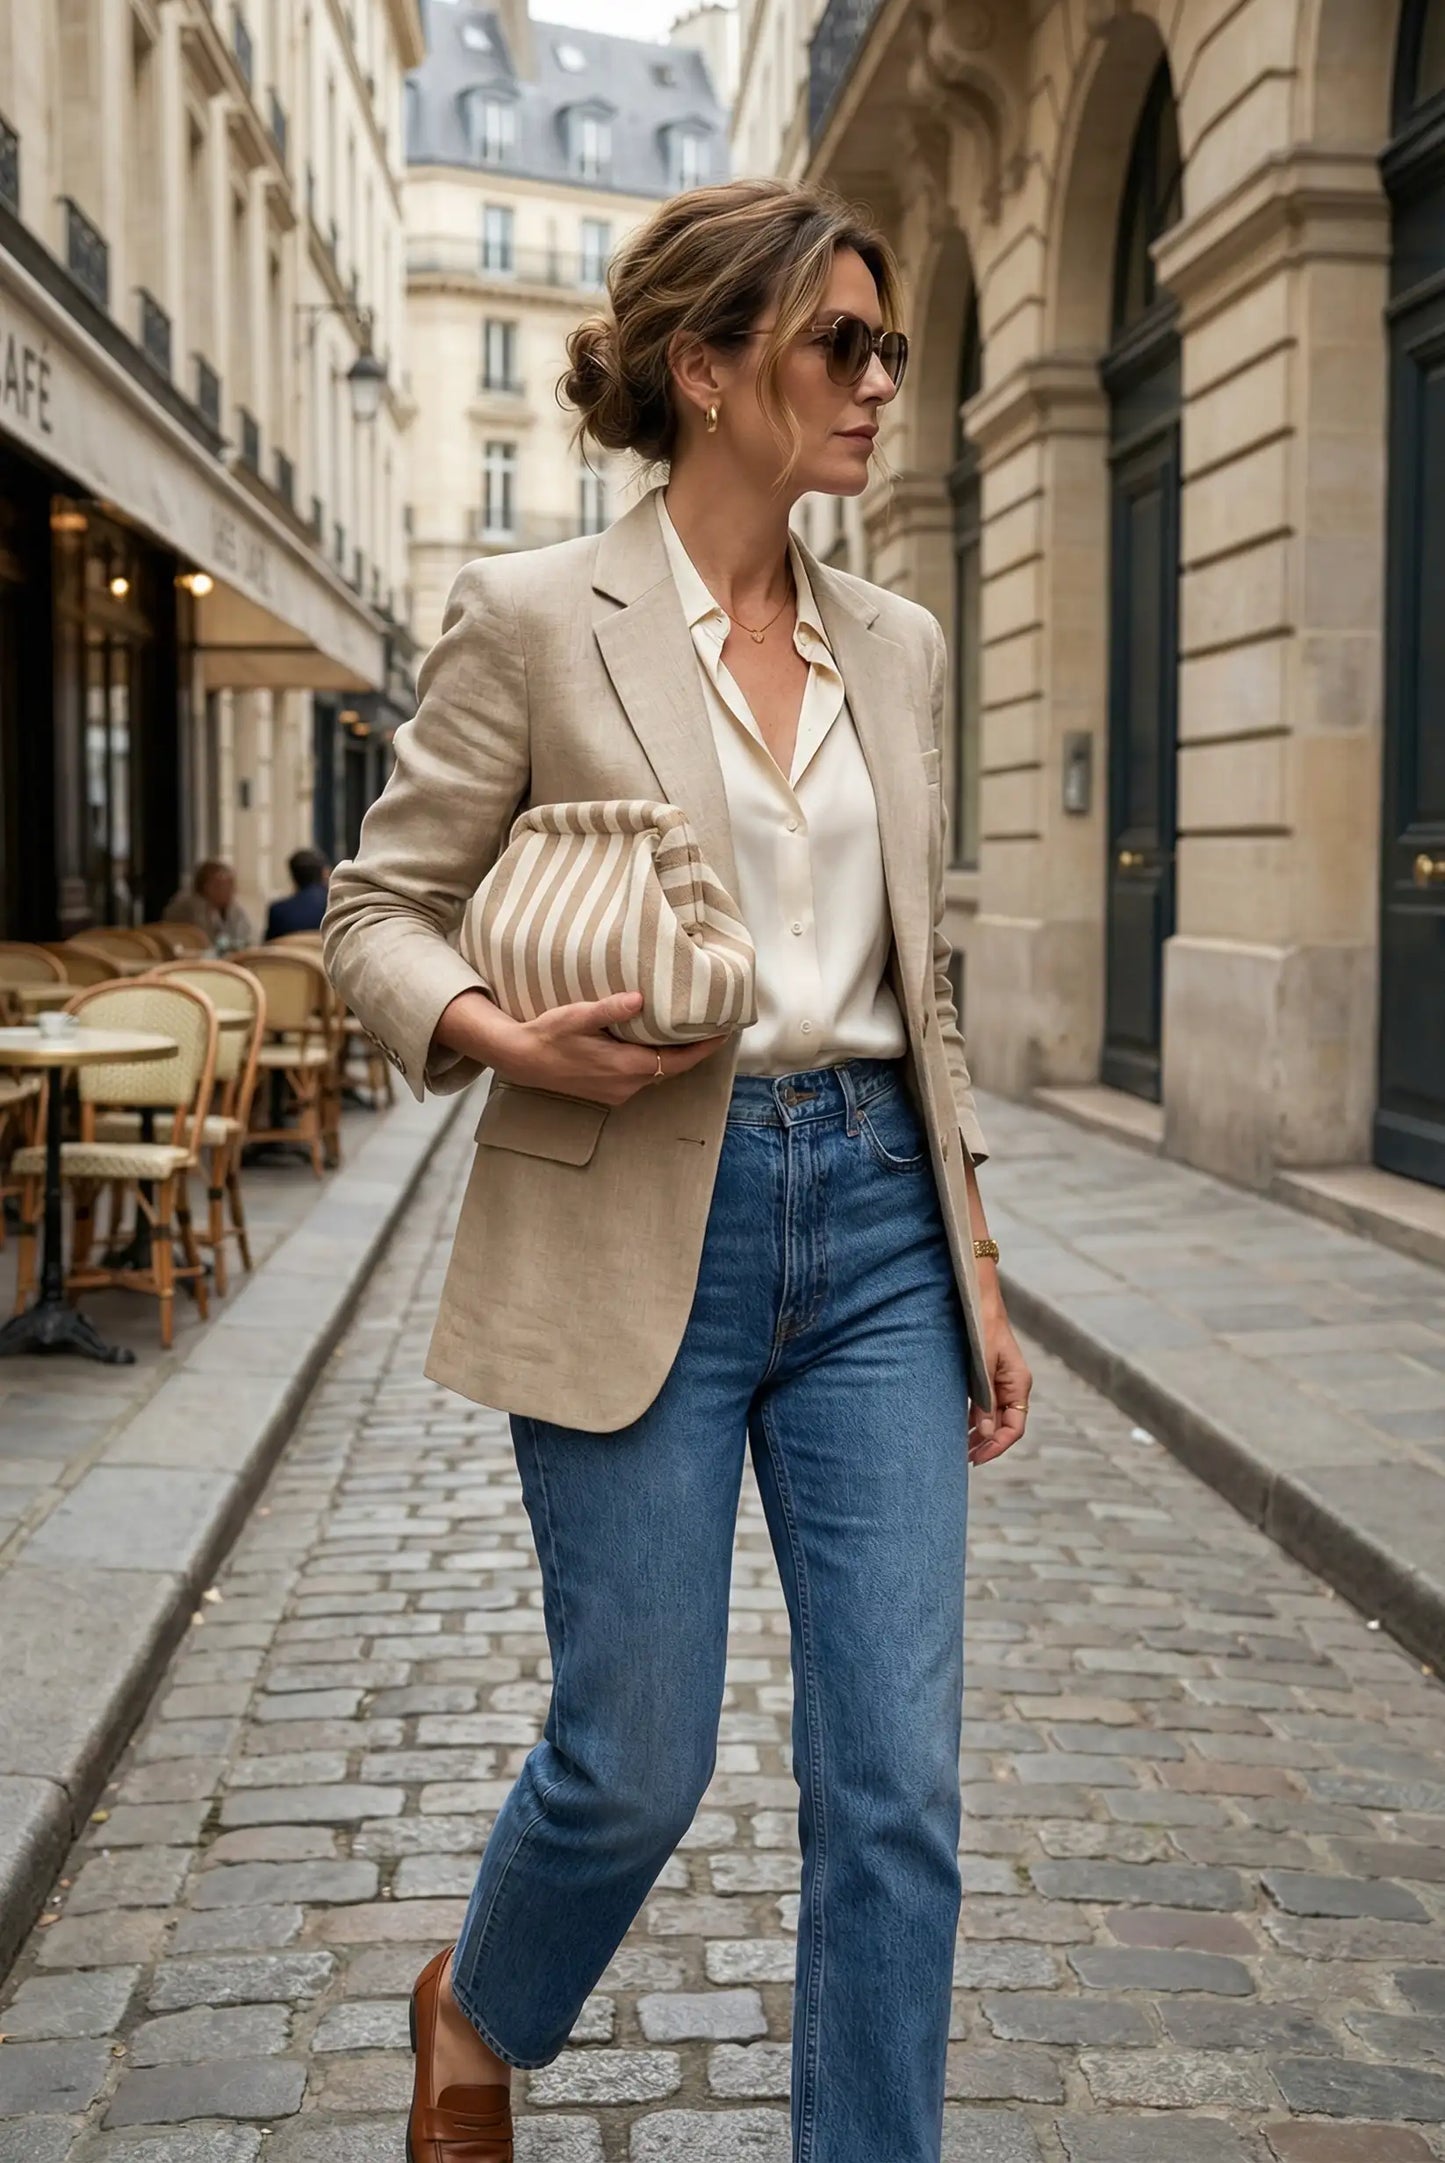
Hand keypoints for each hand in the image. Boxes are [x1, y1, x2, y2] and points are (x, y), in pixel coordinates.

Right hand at [492, 990, 729, 1106]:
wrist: (521, 1060)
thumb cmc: (548, 1035)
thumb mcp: (577, 1016)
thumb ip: (609, 1009)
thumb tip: (639, 999)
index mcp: (626, 1067)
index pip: (678, 1061)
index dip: (704, 1049)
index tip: (724, 1033)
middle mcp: (627, 1085)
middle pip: (672, 1069)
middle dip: (694, 1051)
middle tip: (713, 1028)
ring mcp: (617, 1092)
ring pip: (657, 1074)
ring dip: (675, 1057)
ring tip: (690, 1034)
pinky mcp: (607, 1091)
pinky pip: (642, 1077)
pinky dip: (656, 1062)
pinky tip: (656, 1044)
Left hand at [968, 1303, 1031, 1465]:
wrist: (977, 1302)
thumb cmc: (983, 1328)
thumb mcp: (983, 1366)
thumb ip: (985, 1399)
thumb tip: (983, 1432)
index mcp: (1018, 1385)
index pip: (1014, 1428)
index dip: (997, 1446)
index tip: (977, 1458)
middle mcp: (1013, 1387)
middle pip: (1004, 1427)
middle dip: (986, 1445)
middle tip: (965, 1461)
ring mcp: (1001, 1383)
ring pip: (993, 1419)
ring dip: (978, 1435)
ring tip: (960, 1451)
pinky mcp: (988, 1378)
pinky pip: (984, 1406)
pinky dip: (973, 1420)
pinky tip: (959, 1429)